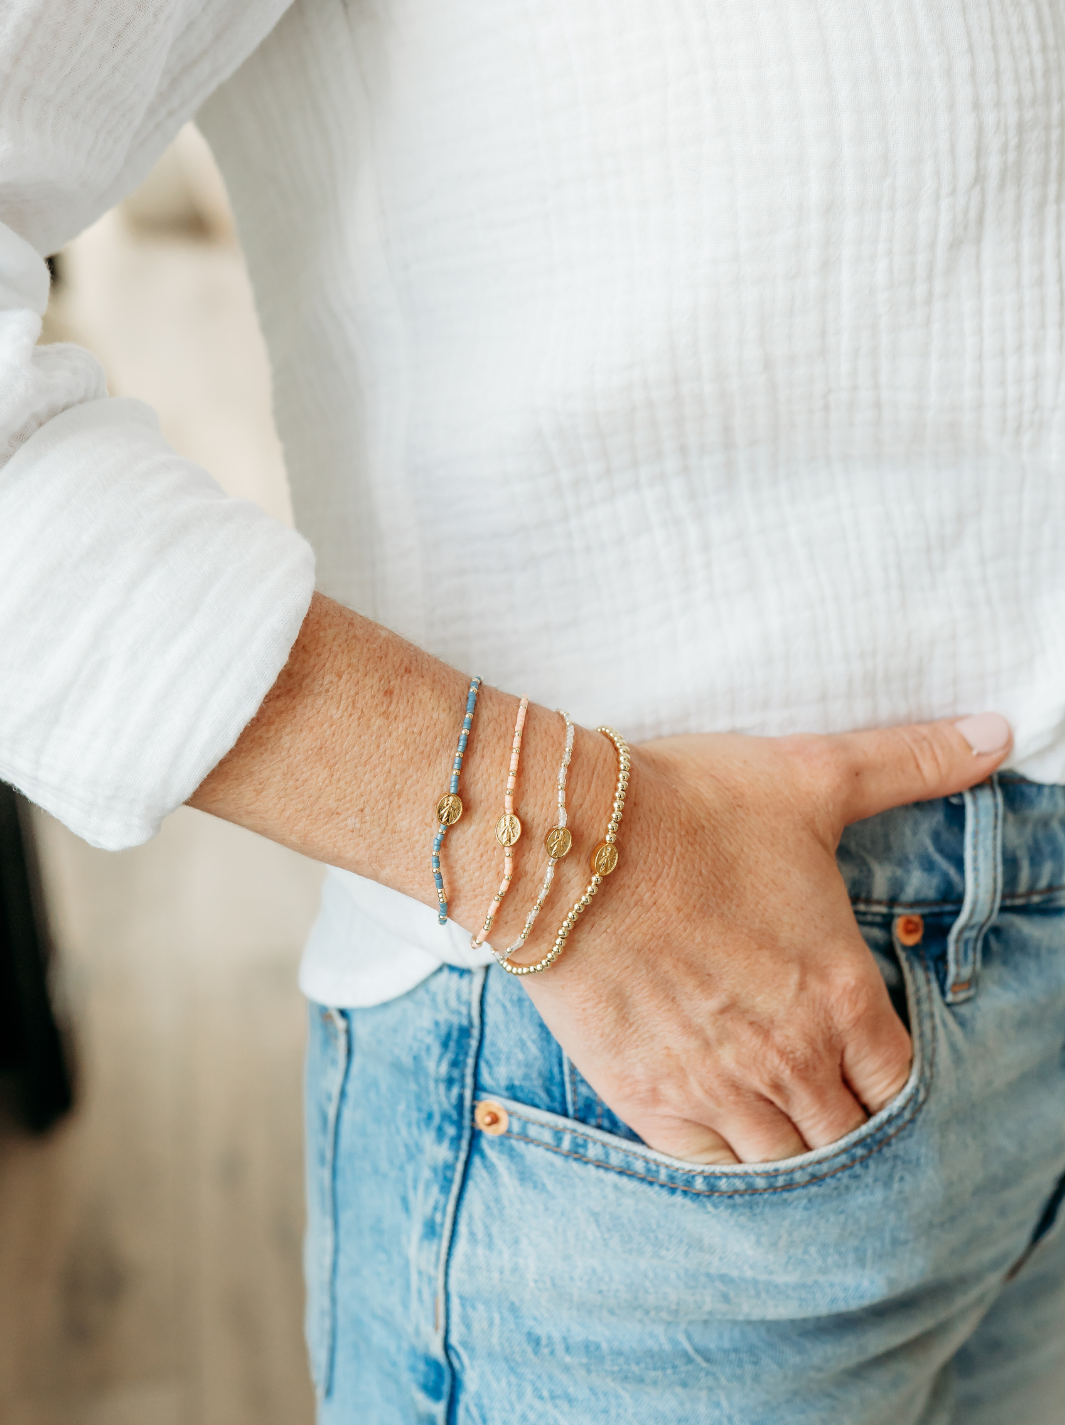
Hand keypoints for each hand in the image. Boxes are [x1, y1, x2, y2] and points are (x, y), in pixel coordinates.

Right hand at [520, 714, 1011, 1163]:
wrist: (569, 841)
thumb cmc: (693, 806)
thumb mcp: (812, 776)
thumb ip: (910, 763)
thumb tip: (995, 733)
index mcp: (841, 992)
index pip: (899, 1083)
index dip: (894, 1083)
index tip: (873, 1065)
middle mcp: (790, 1056)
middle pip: (846, 1136)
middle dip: (848, 1123)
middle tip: (828, 1097)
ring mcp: (717, 1086)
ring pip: (783, 1163)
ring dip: (792, 1147)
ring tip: (782, 1122)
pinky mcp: (646, 1098)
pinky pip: (709, 1167)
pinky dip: (726, 1163)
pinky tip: (722, 1134)